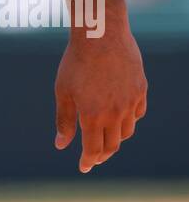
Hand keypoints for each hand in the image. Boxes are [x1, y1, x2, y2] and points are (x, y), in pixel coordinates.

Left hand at [54, 0, 146, 172]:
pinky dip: (130, 120)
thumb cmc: (76, 61)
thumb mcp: (63, 91)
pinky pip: (138, 113)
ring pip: (127, 131)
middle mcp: (115, 113)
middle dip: (102, 155)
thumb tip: (61, 145)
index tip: (83, 167)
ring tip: (106, 137)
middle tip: (94, 157)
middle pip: (112, 145)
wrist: (100, 34)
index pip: (93, 150)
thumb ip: (64, 120)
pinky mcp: (141, 89)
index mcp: (93, 116)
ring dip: (116, 138)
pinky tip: (121, 117)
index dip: (88, 162)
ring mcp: (131, 101)